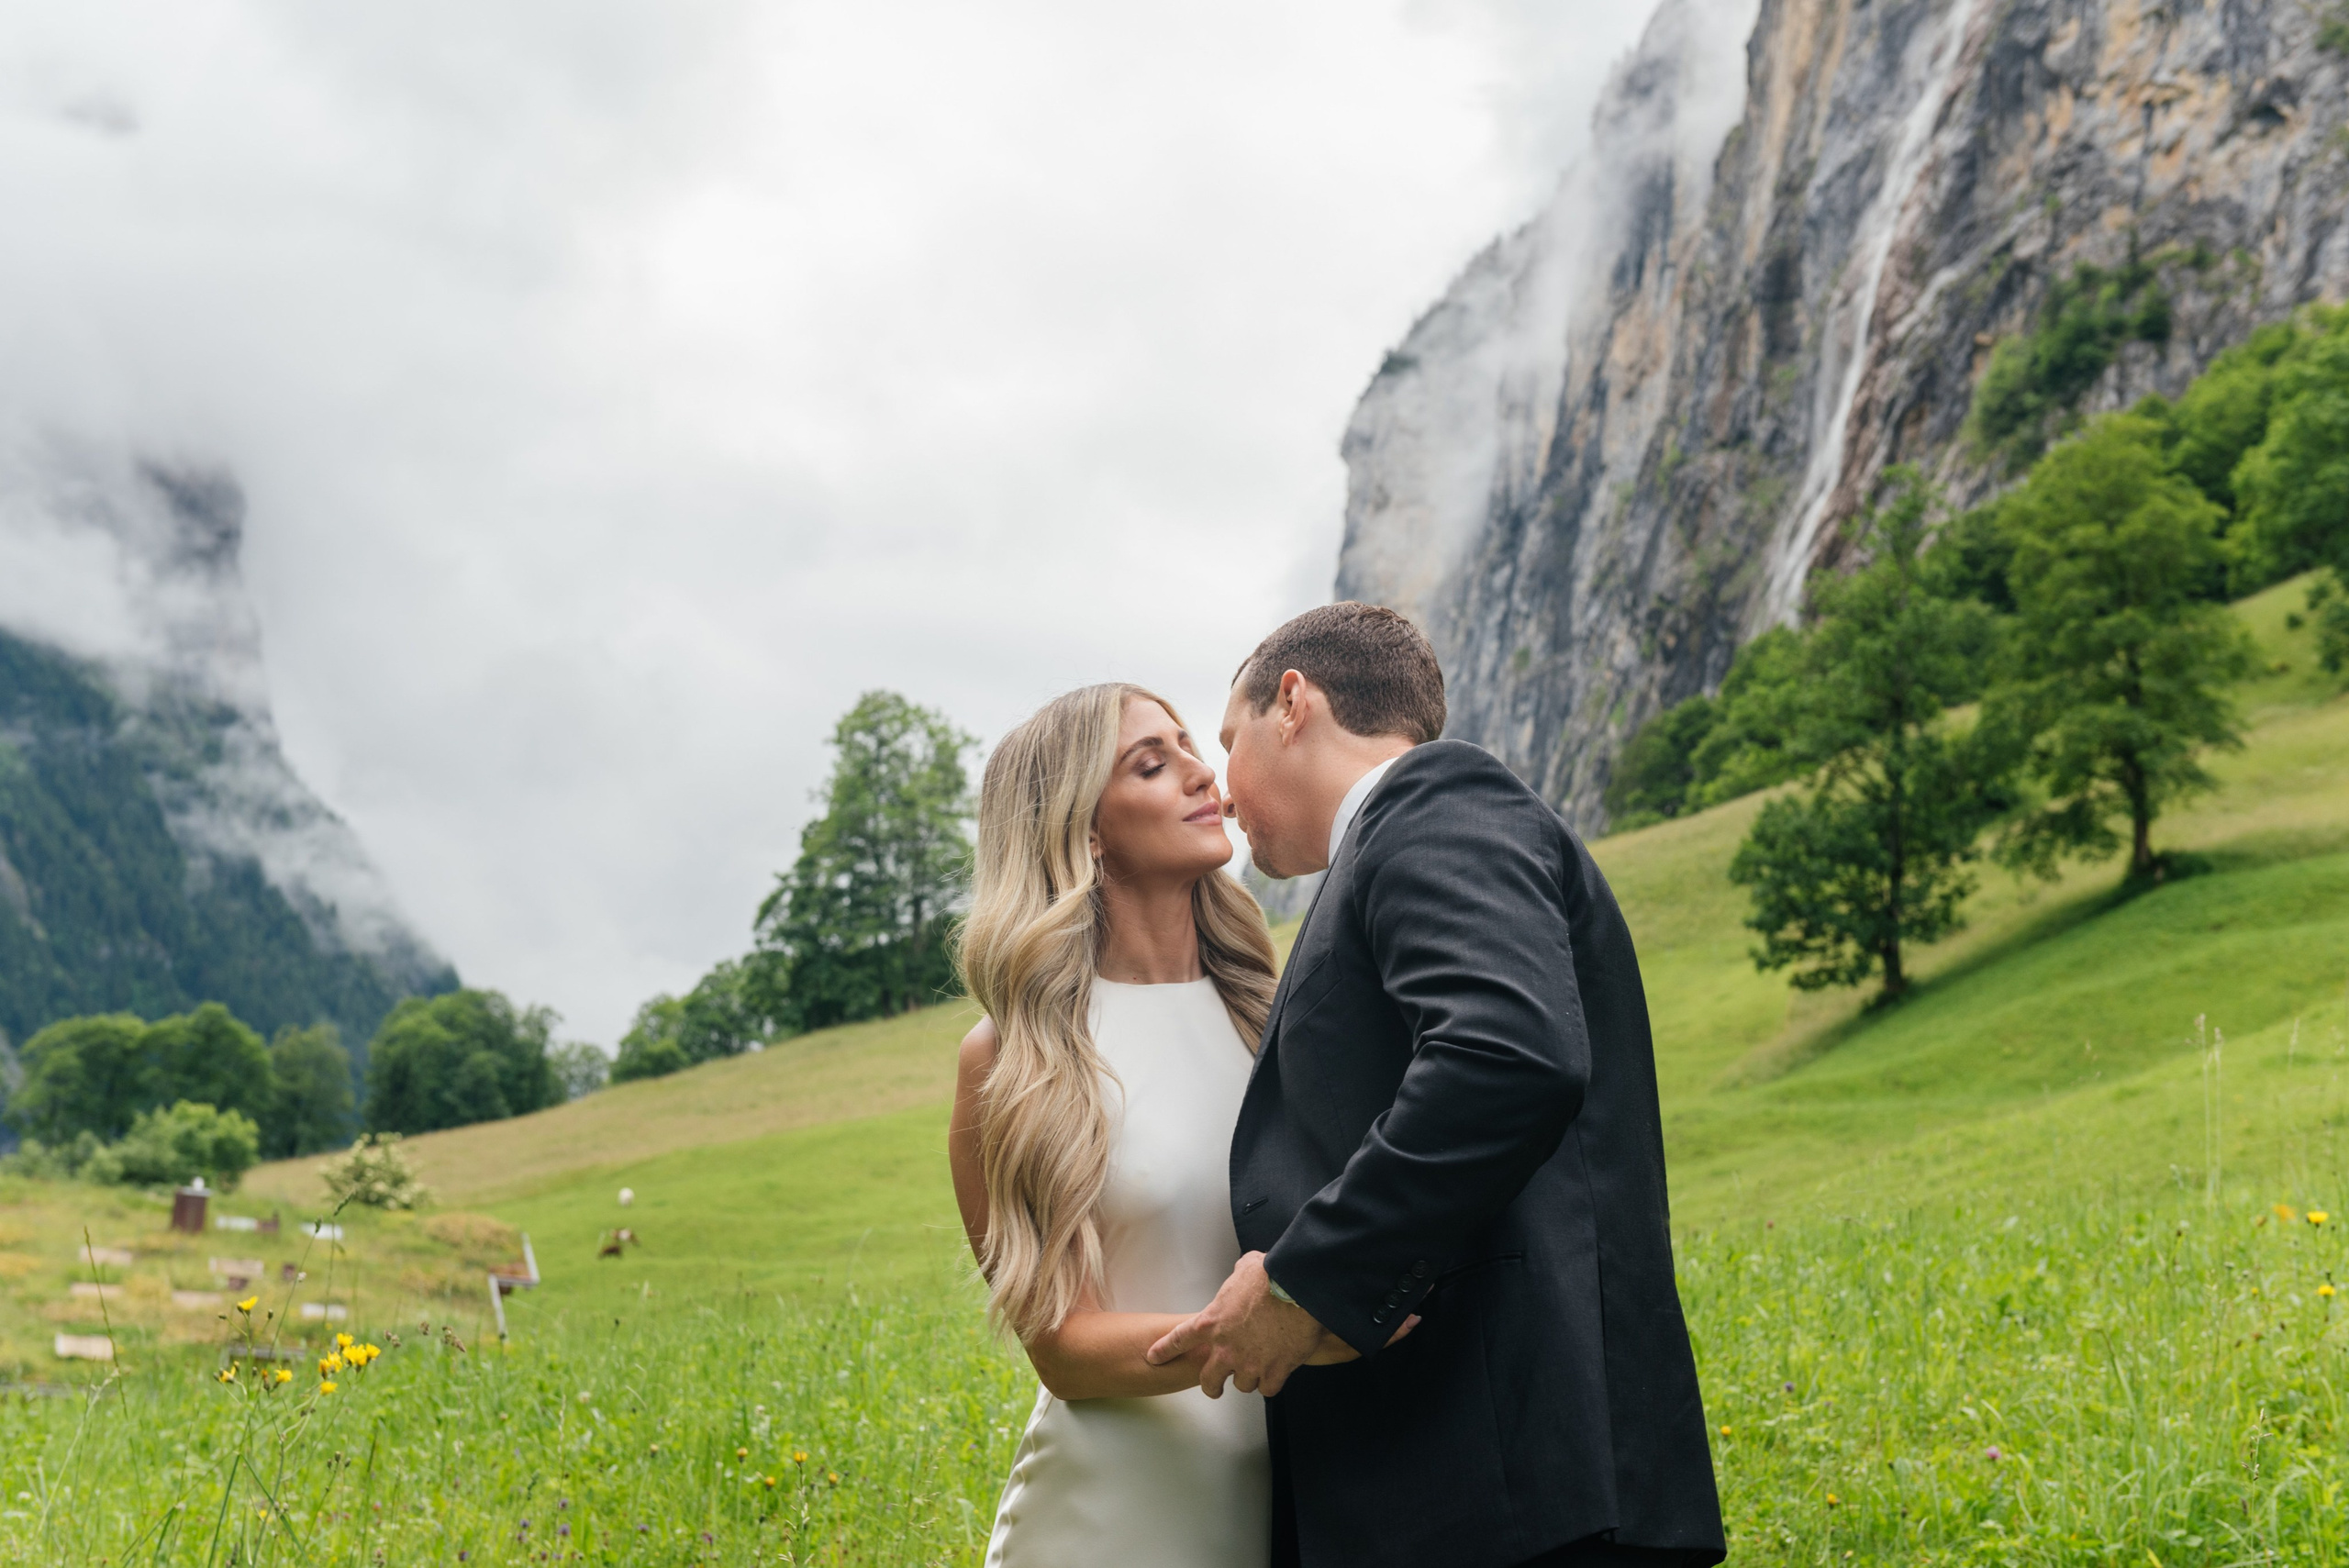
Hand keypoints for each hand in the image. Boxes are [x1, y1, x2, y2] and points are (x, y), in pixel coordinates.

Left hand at [1144, 1254, 1421, 1396]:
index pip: (1178, 1340)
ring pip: (1242, 1385)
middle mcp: (1225, 1349)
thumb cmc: (1270, 1275)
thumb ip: (1236, 1279)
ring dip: (1249, 1377)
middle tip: (1216, 1387)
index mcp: (1211, 1323)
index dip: (1164, 1351)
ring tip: (1260, 1367)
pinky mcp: (1274, 1372)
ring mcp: (1249, 1364)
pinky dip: (1272, 1381)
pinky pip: (1268, 1388)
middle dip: (1211, 1386)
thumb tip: (1244, 1272)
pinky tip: (1278, 1371)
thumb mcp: (1244, 1270)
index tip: (1153, 1358)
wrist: (1297, 1290)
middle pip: (1208, 1380)